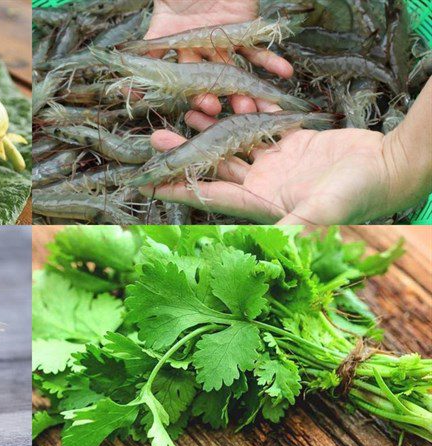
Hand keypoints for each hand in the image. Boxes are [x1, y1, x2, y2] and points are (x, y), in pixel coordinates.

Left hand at [139, 125, 400, 224]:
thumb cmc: (360, 194)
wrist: (391, 168)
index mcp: (261, 204)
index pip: (211, 195)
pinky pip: (260, 126)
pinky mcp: (292, 144)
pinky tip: (225, 100)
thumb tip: (270, 249)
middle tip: (158, 136)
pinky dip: (244, 113)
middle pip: (215, 167)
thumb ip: (295, 228)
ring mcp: (276, 165)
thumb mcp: (323, 212)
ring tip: (188, 110)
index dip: (179, 188)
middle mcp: (262, 186)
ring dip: (210, 128)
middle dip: (186, 152)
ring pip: (233, 144)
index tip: (151, 181)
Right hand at [145, 0, 293, 122]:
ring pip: (236, 71)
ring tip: (258, 104)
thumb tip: (128, 87)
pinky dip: (271, 60)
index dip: (195, 94)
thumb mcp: (158, 24)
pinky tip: (285, 72)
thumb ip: (148, 50)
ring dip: (248, 88)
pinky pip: (258, 49)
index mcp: (178, 51)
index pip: (186, 80)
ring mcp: (223, 43)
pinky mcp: (243, 30)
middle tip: (234, 112)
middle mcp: (201, 53)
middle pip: (212, 80)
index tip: (205, 107)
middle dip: (222, 97)